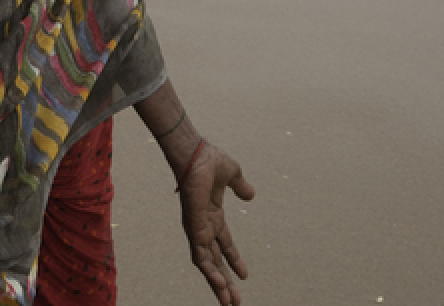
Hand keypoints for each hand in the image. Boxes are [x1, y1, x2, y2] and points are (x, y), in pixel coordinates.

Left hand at [176, 140, 255, 304]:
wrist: (197, 153)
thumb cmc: (210, 160)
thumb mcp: (233, 175)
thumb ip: (241, 186)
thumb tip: (250, 195)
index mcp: (212, 215)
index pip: (223, 244)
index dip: (233, 259)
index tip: (244, 275)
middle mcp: (203, 225)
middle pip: (215, 260)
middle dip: (225, 281)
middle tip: (234, 301)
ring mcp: (196, 227)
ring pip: (206, 264)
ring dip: (217, 283)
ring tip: (228, 302)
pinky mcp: (193, 227)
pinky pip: (200, 256)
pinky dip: (210, 272)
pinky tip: (219, 285)